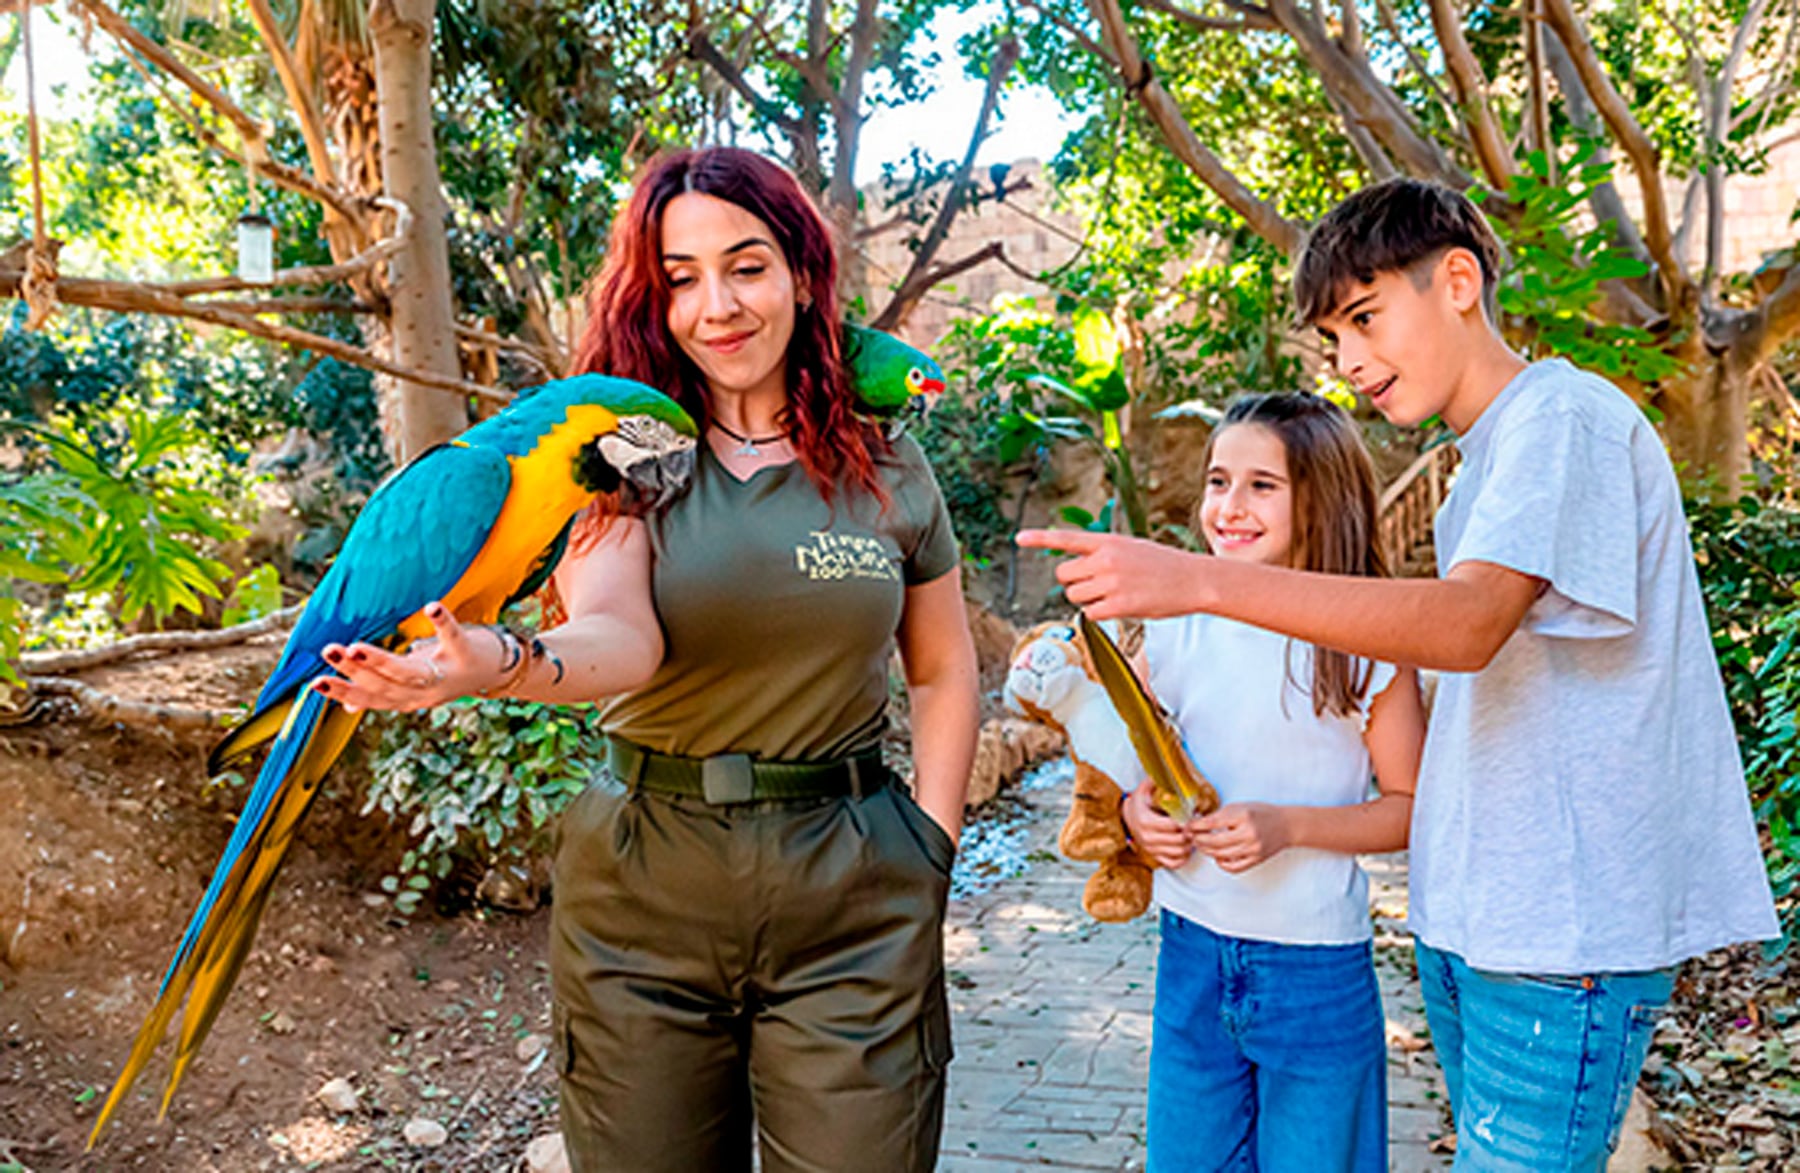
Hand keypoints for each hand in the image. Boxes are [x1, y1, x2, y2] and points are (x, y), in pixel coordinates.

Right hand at [313, 602, 500, 712]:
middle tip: (328, 651)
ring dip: (381, 660)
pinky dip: (442, 622)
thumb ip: (382, 692)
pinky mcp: (466, 653)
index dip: (343, 692)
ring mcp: (446, 674)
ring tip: (356, 644)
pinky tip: (430, 606)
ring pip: (408, 671)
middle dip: (354, 670)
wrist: (496, 672)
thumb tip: (348, 707)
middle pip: (383, 685)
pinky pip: (452, 636)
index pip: (369, 698)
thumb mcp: (413, 687)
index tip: (314, 683)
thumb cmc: (445, 673)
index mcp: (406, 698)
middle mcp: (424, 692)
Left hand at [1014, 529, 1205, 620]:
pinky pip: (1091, 614)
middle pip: (1064, 575)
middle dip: (1074, 583)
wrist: (1195, 579)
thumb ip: (1103, 554)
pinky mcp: (1119, 606)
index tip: (1018, 539)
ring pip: (1074, 596)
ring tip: (1113, 595)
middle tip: (1097, 585)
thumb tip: (1078, 571)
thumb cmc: (1164, 566)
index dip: (1040, 539)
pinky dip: (1101, 614)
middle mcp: (1106, 560)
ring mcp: (1111, 583)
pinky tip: (1121, 607)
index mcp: (1108, 542)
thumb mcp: (1132, 548)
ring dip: (1087, 600)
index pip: (1067, 539)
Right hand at [1122, 780, 1193, 868]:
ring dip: (1190, 845)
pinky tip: (1186, 848)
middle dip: (1191, 833)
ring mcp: (1151, 849)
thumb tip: (1165, 770)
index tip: (1192, 815)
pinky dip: (1183, 858)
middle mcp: (1148, 837)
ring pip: (1178, 852)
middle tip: (1196, 825)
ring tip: (1193, 835)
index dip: (1186, 821)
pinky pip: (1173, 863)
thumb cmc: (1138, 805)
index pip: (1173, 826)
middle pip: (1178, 840)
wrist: (1126, 819)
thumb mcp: (1143, 790)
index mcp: (1146, 821)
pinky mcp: (1155, 856)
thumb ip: (1154, 781)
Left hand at [1189, 802, 1290, 872]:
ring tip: (1201, 845)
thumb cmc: (1262, 813)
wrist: (1286, 825)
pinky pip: (1233, 867)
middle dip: (1198, 840)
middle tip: (1191, 837)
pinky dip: (1221, 863)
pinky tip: (1217, 856)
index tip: (1187, 826)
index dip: (1195, 826)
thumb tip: (1198, 823)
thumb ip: (1221, 815)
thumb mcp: (1240, 807)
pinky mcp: (1256, 860)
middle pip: (1213, 842)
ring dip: (1206, 851)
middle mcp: (1248, 833)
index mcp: (1243, 816)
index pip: (1211, 823)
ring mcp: (1252, 849)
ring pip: (1220, 855)